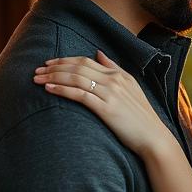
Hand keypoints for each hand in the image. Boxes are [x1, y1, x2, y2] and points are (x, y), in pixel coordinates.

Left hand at [34, 52, 172, 157]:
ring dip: (54, 77)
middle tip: (37, 70)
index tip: (49, 63)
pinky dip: (62, 90)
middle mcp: (114, 80)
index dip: (65, 60)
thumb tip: (98, 53)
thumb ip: (114, 69)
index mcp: (119, 74)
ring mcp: (110, 93)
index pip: (86, 61)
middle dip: (54, 67)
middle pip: (78, 67)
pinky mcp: (106, 108)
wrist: (153, 137)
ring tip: (37, 79)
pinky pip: (79, 94)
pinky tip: (49, 89)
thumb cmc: (141, 117)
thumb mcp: (131, 87)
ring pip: (76, 78)